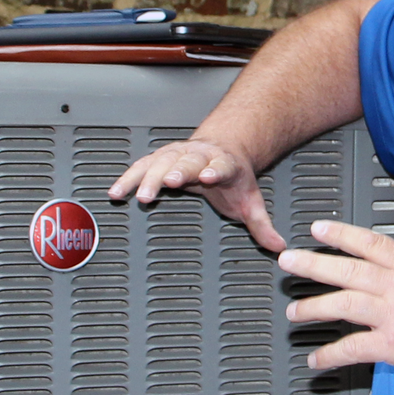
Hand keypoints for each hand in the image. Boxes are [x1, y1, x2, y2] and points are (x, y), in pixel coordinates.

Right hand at [106, 137, 283, 250]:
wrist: (224, 148)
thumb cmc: (234, 178)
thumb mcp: (250, 201)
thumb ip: (261, 224)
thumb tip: (277, 246)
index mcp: (224, 165)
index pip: (219, 167)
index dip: (212, 171)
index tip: (205, 177)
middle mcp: (199, 156)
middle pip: (186, 162)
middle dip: (175, 171)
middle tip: (166, 182)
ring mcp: (178, 154)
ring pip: (160, 162)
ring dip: (147, 177)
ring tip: (136, 194)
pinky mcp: (160, 157)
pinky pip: (141, 167)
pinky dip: (128, 179)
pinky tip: (116, 192)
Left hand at [279, 219, 393, 388]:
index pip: (370, 243)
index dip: (340, 234)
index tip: (317, 229)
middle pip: (347, 270)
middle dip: (312, 265)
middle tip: (288, 263)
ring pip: (343, 306)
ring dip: (312, 309)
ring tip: (294, 313)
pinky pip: (353, 349)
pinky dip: (330, 355)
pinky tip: (316, 360)